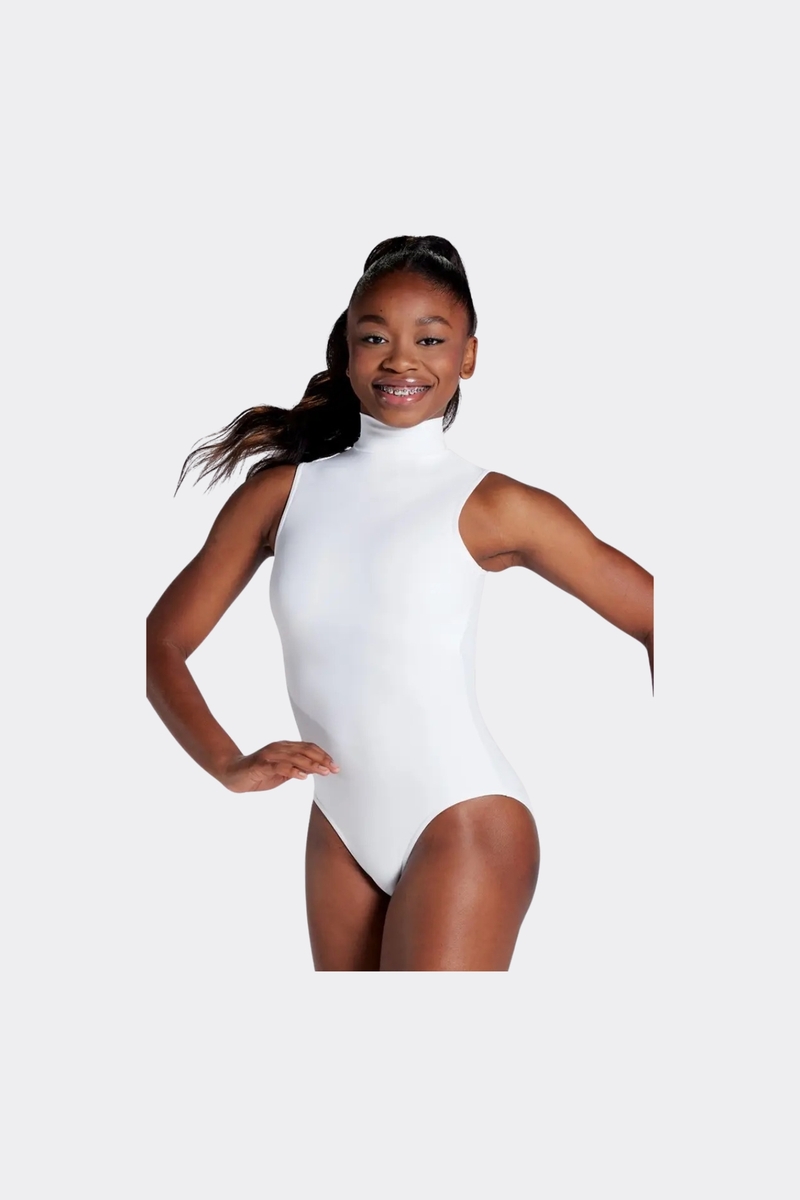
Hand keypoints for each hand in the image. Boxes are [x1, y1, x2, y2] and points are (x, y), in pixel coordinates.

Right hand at [216, 741, 339, 793]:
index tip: (334, 765)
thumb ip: (296, 769)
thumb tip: (313, 770)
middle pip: (305, 750)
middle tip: (333, 768)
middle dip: (321, 759)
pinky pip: (279, 766)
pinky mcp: (261, 764)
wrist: (232, 773)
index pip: (308, 748)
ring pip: (295, 757)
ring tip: (323, 771)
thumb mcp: (281, 773)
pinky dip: (293, 770)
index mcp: (284, 748)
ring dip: (311, 765)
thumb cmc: (257, 773)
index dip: (322, 755)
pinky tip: (302, 776)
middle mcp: (278, 748)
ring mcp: (270, 755)